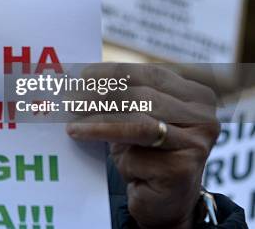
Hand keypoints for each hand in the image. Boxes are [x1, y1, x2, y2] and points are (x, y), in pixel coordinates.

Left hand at [66, 63, 219, 228]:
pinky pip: (136, 153)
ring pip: (139, 123)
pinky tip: (84, 139)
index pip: (151, 74)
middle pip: (144, 97)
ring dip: (99, 120)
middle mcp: (204, 117)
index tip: (82, 74)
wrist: (161, 201)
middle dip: (102, 96)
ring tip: (72, 122)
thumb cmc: (145, 154)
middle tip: (70, 99)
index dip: (114, 73)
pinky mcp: (182, 169)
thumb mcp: (134, 119)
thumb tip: (81, 78)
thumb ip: (120, 96)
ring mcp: (196, 144)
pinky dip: (107, 144)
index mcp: (196, 96)